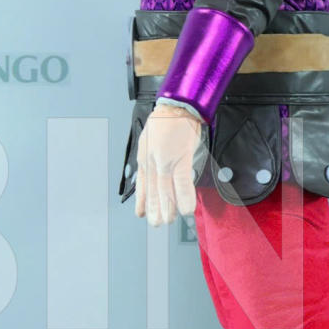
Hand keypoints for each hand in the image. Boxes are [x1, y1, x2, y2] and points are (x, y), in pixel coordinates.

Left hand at [135, 104, 203, 225]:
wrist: (177, 105)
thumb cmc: (168, 118)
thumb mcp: (150, 138)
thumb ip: (152, 154)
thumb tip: (156, 166)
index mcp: (146, 157)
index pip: (143, 184)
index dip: (143, 201)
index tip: (142, 213)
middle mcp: (152, 162)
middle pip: (153, 191)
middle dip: (155, 209)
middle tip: (157, 223)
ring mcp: (165, 162)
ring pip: (165, 191)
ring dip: (167, 208)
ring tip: (168, 221)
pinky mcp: (179, 159)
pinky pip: (181, 183)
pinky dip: (183, 198)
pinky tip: (186, 210)